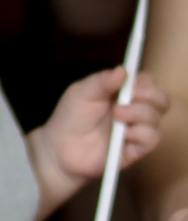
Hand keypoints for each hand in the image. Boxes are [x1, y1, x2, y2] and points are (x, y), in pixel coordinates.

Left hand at [29, 68, 166, 219]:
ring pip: (156, 117)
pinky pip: (152, 139)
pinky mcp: (135, 149)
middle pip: (160, 100)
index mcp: (122, 93)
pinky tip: (125, 134)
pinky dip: (142, 133)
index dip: (145, 82)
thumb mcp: (81, 92)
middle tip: (131, 96)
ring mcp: (135, 130)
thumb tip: (123, 70)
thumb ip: (102, 81)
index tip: (132, 83)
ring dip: (140, 113)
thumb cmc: (71, 117)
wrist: (60, 148)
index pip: (147, 83)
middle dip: (151, 95)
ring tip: (117, 115)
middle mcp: (133, 110)